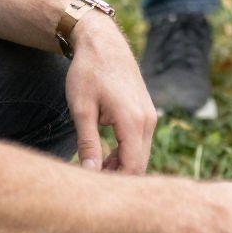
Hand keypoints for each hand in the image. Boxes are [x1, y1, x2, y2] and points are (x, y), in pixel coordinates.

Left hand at [64, 14, 156, 174]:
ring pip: (140, 154)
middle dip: (116, 177)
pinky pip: (139, 142)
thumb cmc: (88, 72)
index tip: (91, 190)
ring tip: (91, 168)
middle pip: (139, 164)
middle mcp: (147, 120)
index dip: (114, 184)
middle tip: (88, 184)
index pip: (132, 167)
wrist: (102, 42)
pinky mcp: (146, 112)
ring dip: (119, 166)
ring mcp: (149, 116)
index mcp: (133, 121)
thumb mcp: (82, 109)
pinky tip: (103, 154)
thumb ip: (88, 144)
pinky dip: (124, 153)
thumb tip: (90, 174)